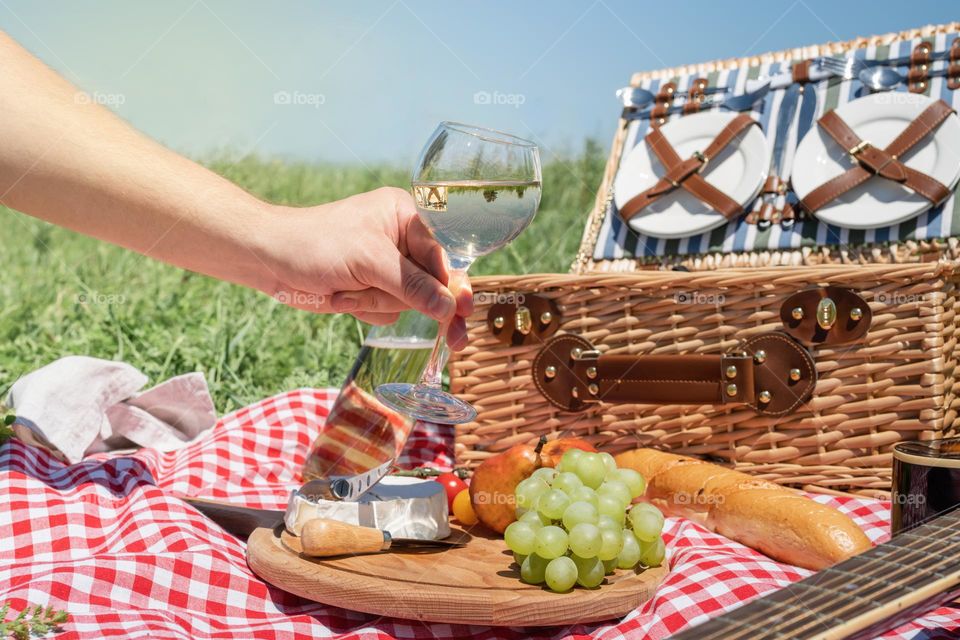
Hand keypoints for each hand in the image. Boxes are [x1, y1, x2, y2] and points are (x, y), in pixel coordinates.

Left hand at [259, 187, 472, 349]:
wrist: (270, 260)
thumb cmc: (316, 244)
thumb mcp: (369, 261)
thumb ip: (411, 285)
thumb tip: (450, 309)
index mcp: (406, 217)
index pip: (442, 255)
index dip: (454, 284)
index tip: (465, 308)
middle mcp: (402, 241)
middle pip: (432, 283)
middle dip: (425, 305)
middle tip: (455, 340)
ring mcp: (387, 268)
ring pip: (409, 303)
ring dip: (377, 303)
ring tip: (346, 289)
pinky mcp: (373, 290)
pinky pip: (389, 313)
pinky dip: (365, 310)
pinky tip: (341, 296)